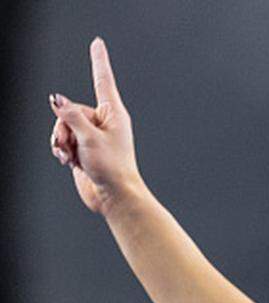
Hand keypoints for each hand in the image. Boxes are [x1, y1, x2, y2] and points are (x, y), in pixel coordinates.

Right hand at [48, 37, 143, 214]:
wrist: (113, 196)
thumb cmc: (112, 168)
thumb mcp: (89, 137)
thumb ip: (70, 115)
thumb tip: (56, 99)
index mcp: (114, 114)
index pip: (103, 80)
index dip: (98, 60)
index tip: (97, 43)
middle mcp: (104, 122)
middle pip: (70, 110)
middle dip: (64, 127)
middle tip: (72, 146)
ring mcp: (93, 135)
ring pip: (63, 126)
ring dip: (61, 141)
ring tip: (70, 156)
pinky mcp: (84, 148)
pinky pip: (63, 140)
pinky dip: (62, 149)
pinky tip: (68, 161)